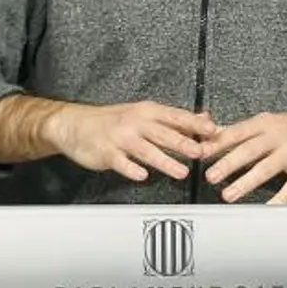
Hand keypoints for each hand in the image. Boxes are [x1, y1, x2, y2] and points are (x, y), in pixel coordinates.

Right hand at [44, 101, 211, 182]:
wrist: (74, 124)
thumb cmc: (112, 120)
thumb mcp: (143, 113)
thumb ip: (174, 118)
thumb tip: (204, 118)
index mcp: (147, 111)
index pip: (175, 116)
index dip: (195, 124)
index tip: (213, 130)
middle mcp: (135, 122)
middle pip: (163, 133)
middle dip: (183, 143)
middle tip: (201, 151)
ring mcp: (120, 138)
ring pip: (145, 150)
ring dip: (165, 161)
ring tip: (181, 172)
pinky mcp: (107, 153)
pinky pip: (121, 162)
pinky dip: (132, 169)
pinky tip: (142, 175)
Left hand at [202, 109, 286, 203]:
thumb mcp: (266, 123)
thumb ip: (236, 131)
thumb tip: (206, 135)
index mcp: (264, 123)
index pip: (236, 132)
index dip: (217, 143)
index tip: (200, 154)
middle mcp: (279, 134)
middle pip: (250, 149)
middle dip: (228, 163)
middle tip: (210, 176)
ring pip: (267, 167)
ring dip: (246, 182)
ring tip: (229, 194)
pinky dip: (279, 198)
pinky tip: (267, 208)